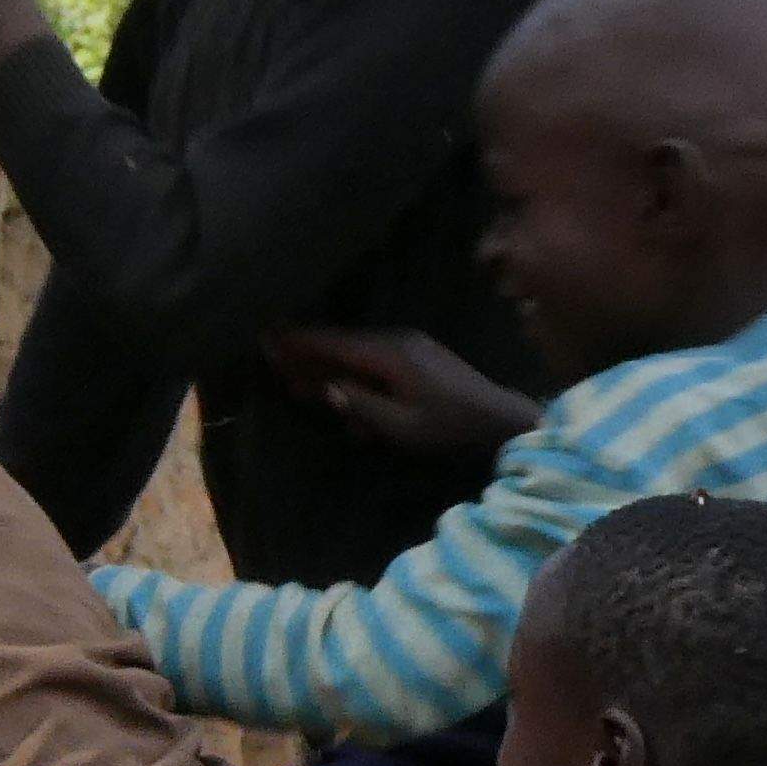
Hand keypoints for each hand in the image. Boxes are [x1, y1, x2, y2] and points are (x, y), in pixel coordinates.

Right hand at [265, 325, 545, 470]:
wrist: (500, 421)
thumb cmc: (450, 427)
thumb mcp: (401, 426)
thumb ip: (360, 406)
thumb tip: (324, 388)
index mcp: (390, 353)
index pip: (333, 343)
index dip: (298, 342)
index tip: (266, 337)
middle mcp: (397, 342)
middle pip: (341, 346)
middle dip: (306, 355)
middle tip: (271, 360)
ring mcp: (410, 348)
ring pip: (356, 355)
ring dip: (328, 370)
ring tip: (297, 382)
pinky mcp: (418, 359)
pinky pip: (375, 364)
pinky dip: (354, 378)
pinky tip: (343, 399)